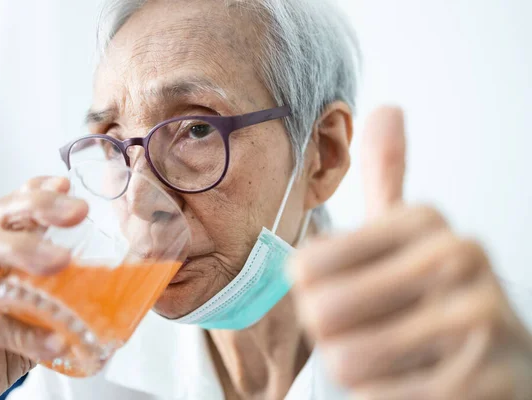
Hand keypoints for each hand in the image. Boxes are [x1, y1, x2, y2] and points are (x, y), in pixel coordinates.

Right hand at [0, 177, 86, 399]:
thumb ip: (72, 300)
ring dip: (25, 248)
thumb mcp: (42, 314)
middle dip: (39, 204)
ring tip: (62, 260)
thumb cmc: (4, 344)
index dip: (37, 189)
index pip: (16, 209)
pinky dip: (20, 332)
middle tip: (77, 211)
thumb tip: (130, 297)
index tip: (66, 182)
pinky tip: (51, 341)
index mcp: (3, 255)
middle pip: (1, 216)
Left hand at [291, 107, 531, 398]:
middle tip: (368, 333)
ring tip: (392, 358)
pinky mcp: (488, 380)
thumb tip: (387, 109)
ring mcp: (481, 319)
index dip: (312, 293)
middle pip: (322, 312)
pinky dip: (384, 399)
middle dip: (334, 336)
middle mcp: (459, 256)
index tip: (345, 293)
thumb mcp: (408, 236)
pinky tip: (417, 383)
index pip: (306, 266)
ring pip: (349, 360)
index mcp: (424, 220)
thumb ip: (390, 176)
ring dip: (358, 370)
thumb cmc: (434, 298)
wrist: (504, 365)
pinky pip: (381, 398)